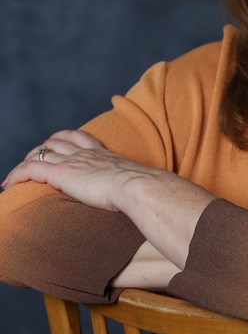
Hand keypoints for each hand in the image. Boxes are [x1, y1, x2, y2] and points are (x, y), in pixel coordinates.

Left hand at [1, 129, 163, 210]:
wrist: (137, 185)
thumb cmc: (143, 189)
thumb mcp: (137, 182)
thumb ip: (135, 184)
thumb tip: (147, 196)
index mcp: (104, 153)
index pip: (80, 137)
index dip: (65, 137)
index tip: (57, 141)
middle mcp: (86, 153)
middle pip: (57, 141)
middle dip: (43, 147)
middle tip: (34, 155)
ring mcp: (73, 161)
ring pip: (41, 153)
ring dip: (27, 160)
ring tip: (17, 173)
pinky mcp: (62, 173)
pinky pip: (31, 169)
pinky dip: (17, 174)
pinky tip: (8, 184)